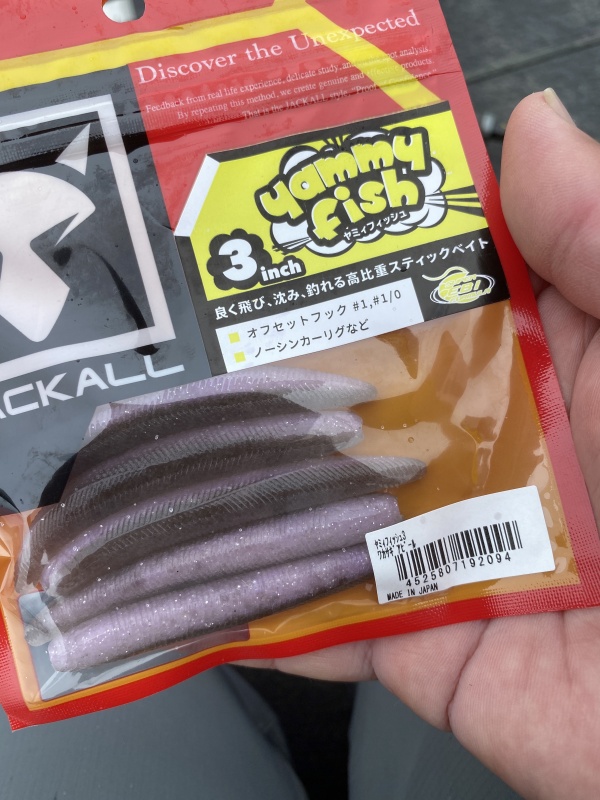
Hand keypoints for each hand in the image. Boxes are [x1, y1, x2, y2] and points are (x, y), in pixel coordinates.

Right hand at [244, 92, 599, 799]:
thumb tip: (529, 126)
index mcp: (543, 375)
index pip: (431, 298)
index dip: (357, 255)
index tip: (270, 217)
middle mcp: (484, 455)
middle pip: (360, 401)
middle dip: (277, 367)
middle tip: (184, 327)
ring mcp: (446, 552)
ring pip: (326, 507)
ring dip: (250, 482)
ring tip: (163, 441)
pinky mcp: (422, 646)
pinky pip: (328, 623)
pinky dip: (262, 610)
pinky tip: (193, 573)